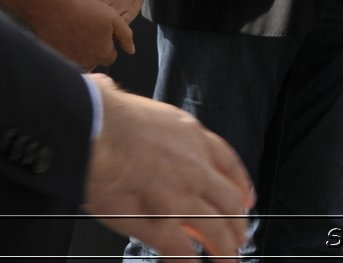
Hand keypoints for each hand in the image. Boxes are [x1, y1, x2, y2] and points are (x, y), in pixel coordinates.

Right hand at [34, 0, 134, 68]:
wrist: (53, 6)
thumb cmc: (84, 9)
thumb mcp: (113, 18)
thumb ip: (125, 35)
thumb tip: (131, 50)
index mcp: (101, 53)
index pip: (111, 57)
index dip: (109, 44)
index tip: (103, 33)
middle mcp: (85, 61)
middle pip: (95, 60)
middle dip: (95, 50)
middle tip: (89, 31)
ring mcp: (68, 60)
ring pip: (79, 61)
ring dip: (81, 52)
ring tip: (77, 33)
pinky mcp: (54, 56)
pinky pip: (64, 57)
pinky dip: (66, 49)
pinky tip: (65, 34)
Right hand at [84, 75, 254, 259]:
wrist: (95, 130)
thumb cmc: (108, 116)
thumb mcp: (146, 110)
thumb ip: (150, 122)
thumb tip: (117, 97)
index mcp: (193, 137)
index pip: (228, 164)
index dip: (240, 185)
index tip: (246, 199)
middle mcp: (195, 168)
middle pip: (229, 201)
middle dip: (238, 222)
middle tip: (240, 237)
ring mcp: (180, 197)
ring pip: (215, 228)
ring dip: (225, 247)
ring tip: (229, 259)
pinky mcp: (158, 221)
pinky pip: (180, 248)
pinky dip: (188, 261)